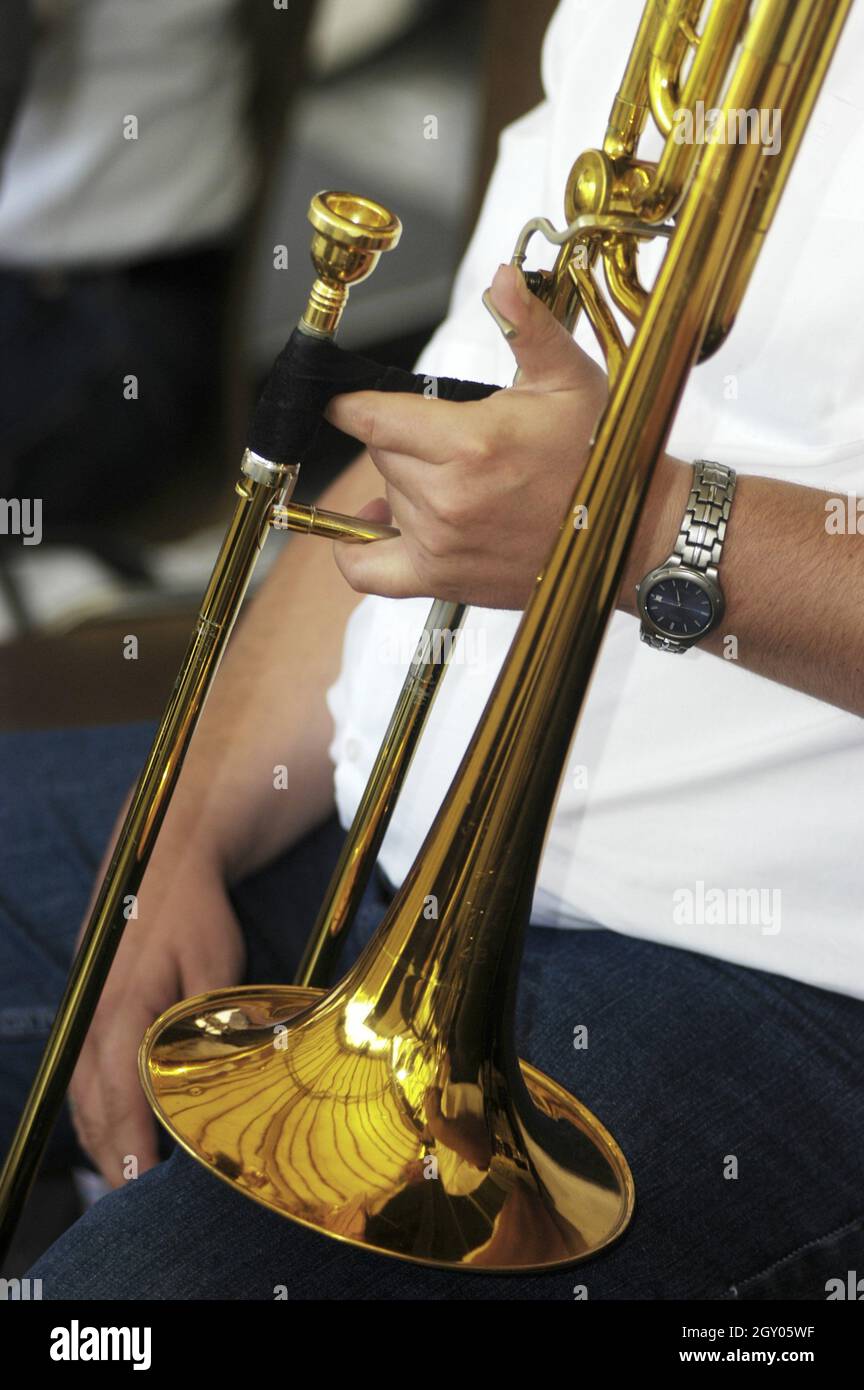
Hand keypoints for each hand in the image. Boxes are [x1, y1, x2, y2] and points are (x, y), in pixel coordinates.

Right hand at [69, 819, 244, 1185]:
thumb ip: (214, 1018)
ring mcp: (86, 1016)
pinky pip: (83, 1078)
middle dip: (117, 1157)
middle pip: (95, 1108)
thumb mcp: (216, 962)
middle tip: (142, 1200)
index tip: (150, 1185)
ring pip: (83, 1097)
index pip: (122, 1098)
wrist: (161, 861)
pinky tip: (116, 1134)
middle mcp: (94, 1019)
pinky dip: (96, 1112)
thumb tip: (224, 1069)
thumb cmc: (195, 913)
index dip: (135, 1147)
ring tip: (130, 1179)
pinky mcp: (90, 1013)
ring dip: (103, 1139)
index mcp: (125, 1009)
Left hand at [325, 262, 607, 608]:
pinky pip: (367, 570)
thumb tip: (501, 278)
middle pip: (382, 454)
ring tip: (452, 478)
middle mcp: (447, 497)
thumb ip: (528, 326)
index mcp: (470, 442)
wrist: (623, 531)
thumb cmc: (597, 454)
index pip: (372, 416)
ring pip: (386, 496)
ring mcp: (440, 543)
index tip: (346, 400)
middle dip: (405, 440)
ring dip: (404, 486)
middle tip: (452, 440)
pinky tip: (373, 522)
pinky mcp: (440, 579)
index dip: (353, 404)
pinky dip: (355, 550)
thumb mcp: (569, 379)